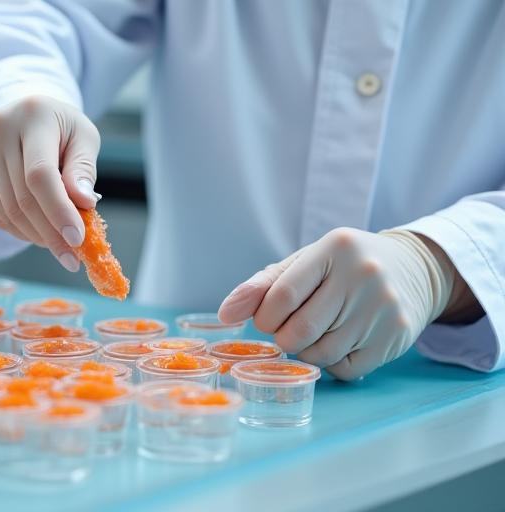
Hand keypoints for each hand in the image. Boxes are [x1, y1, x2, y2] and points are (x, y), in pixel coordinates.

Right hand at [0, 95, 101, 271]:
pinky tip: (40, 234)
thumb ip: (84, 169)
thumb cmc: (62, 128)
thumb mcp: (84, 137)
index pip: (40, 174)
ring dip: (37, 236)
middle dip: (50, 233)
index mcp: (33, 116)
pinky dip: (20, 231)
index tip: (77, 238)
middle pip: (23, 198)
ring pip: (8, 211)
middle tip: (72, 257)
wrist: (26, 113)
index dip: (58, 210)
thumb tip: (84, 204)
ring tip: (60, 245)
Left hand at [218, 228, 457, 379]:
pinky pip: (346, 369)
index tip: (267, 318)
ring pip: (322, 354)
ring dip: (306, 352)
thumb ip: (261, 286)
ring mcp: (384, 308)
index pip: (281, 297)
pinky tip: (338, 342)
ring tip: (313, 334)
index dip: (264, 318)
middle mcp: (364, 275)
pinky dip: (332, 363)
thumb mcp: (303, 263)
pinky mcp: (396, 337)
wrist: (412, 269)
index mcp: (334, 249)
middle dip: (283, 338)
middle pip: (300, 331)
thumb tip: (225, 314)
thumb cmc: (342, 267)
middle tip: (288, 329)